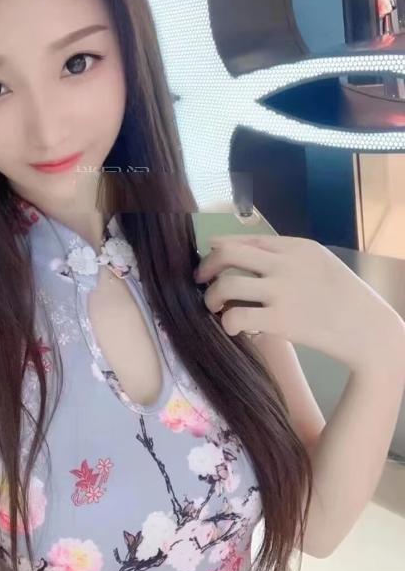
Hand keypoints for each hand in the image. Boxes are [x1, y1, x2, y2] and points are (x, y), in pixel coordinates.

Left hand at [193, 234, 404, 375]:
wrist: (370, 330)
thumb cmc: (342, 297)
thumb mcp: (318, 263)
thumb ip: (283, 254)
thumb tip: (238, 249)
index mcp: (295, 247)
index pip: (245, 240)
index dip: (219, 249)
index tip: (210, 261)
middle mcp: (285, 264)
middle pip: (227, 254)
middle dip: (206, 267)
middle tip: (200, 280)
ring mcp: (282, 292)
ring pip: (225, 286)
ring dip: (211, 297)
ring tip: (214, 307)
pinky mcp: (280, 321)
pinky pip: (236, 317)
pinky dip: (227, 322)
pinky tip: (233, 327)